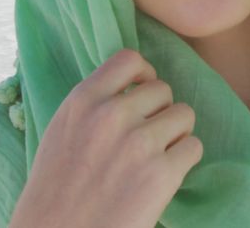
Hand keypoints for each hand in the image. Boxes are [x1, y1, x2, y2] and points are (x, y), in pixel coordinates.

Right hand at [9, 49, 202, 227]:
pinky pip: (193, 147)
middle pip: (162, 89)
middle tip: (146, 137)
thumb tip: (132, 87)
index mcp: (83, 100)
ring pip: (184, 114)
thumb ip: (93, 105)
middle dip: (160, 111)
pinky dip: (184, 160)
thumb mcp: (62, 131)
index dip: (143, 74)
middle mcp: (112, 114)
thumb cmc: (55, 190)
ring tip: (156, 156)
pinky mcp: (162, 173)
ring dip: (175, 134)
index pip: (129, 59)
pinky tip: (164, 175)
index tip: (142, 92)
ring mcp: (139, 143)